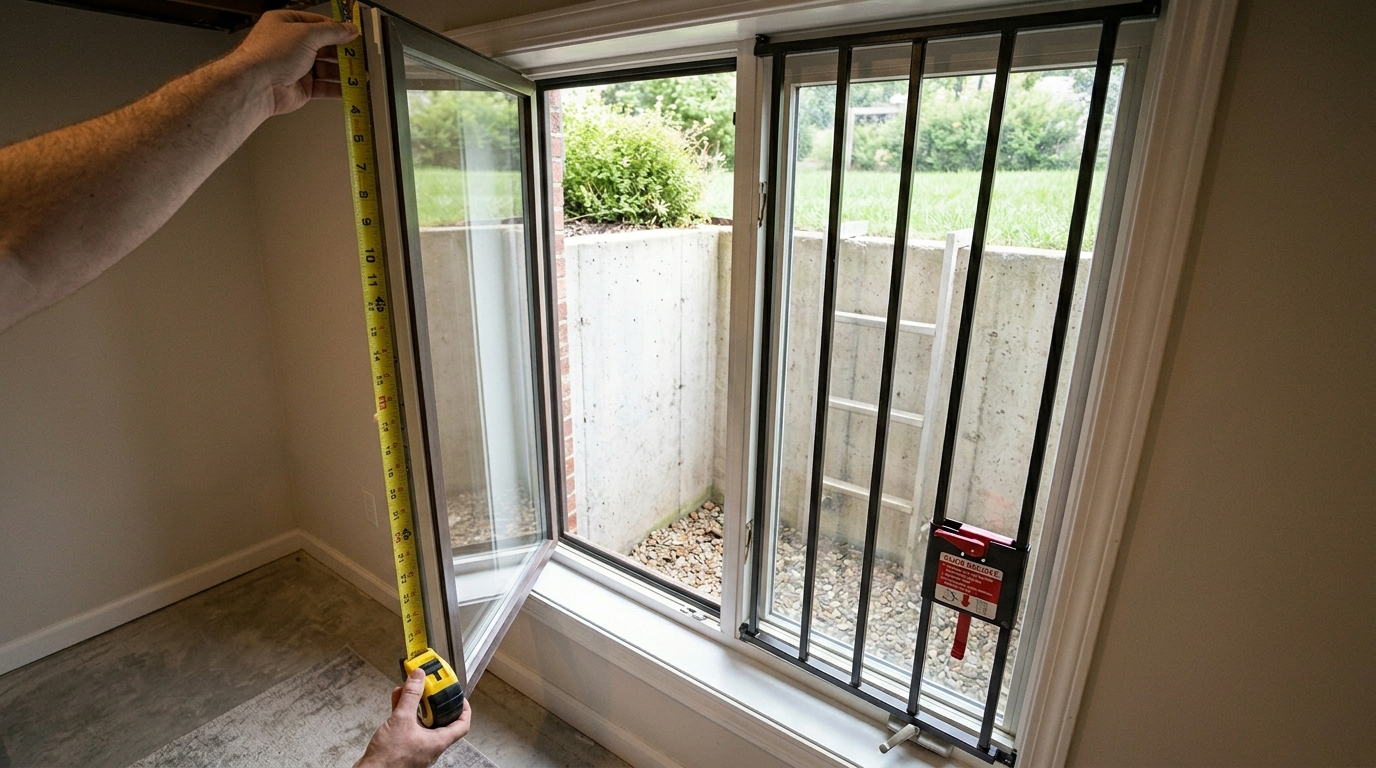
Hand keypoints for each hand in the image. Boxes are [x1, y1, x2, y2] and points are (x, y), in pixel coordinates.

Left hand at [227, 10, 358, 116]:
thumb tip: (349, 29)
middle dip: (343, 53)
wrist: (256, 85)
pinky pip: (324, 87)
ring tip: (358, 74)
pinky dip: (338, 89)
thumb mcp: (306, 34)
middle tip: (359, 56)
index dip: (337, 29)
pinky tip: (349, 89)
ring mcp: (296, 67)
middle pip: (325, 47)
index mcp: (287, 25)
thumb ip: (332, 32)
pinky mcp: (302, 88)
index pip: (318, 24)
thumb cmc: (269, 54)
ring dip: (343, 72)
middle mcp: (291, 46)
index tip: (354, 35)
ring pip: (326, 69)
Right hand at [354, 668, 472, 767]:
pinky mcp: (404, 747)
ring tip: (410, 689)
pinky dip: (406, 713)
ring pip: (423, 722)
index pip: (462, 725)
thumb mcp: (401, 720)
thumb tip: (419, 677)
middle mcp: (430, 746)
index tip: (458, 695)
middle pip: (441, 720)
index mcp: (438, 742)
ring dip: (417, 705)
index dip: (463, 708)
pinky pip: (410, 727)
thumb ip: (411, 696)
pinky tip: (397, 701)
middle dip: (434, 701)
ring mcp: (418, 747)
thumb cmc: (388, 760)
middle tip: (431, 688)